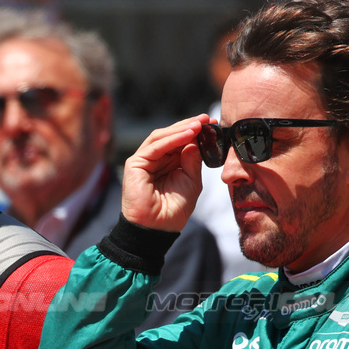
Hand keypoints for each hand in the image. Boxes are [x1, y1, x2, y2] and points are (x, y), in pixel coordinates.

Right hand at [120, 116, 205, 232]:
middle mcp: (155, 159)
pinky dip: (173, 138)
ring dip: (182, 129)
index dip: (196, 132)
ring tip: (199, 124)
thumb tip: (195, 140)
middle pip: (172, 136)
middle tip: (207, 119)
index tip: (212, 124)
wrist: (158, 228)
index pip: (181, 141)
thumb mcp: (191, 181)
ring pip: (163, 137)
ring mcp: (144, 160)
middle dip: (190, 126)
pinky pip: (156, 146)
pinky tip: (188, 134)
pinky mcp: (135, 164)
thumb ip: (193, 160)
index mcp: (168, 163)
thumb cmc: (174, 209)